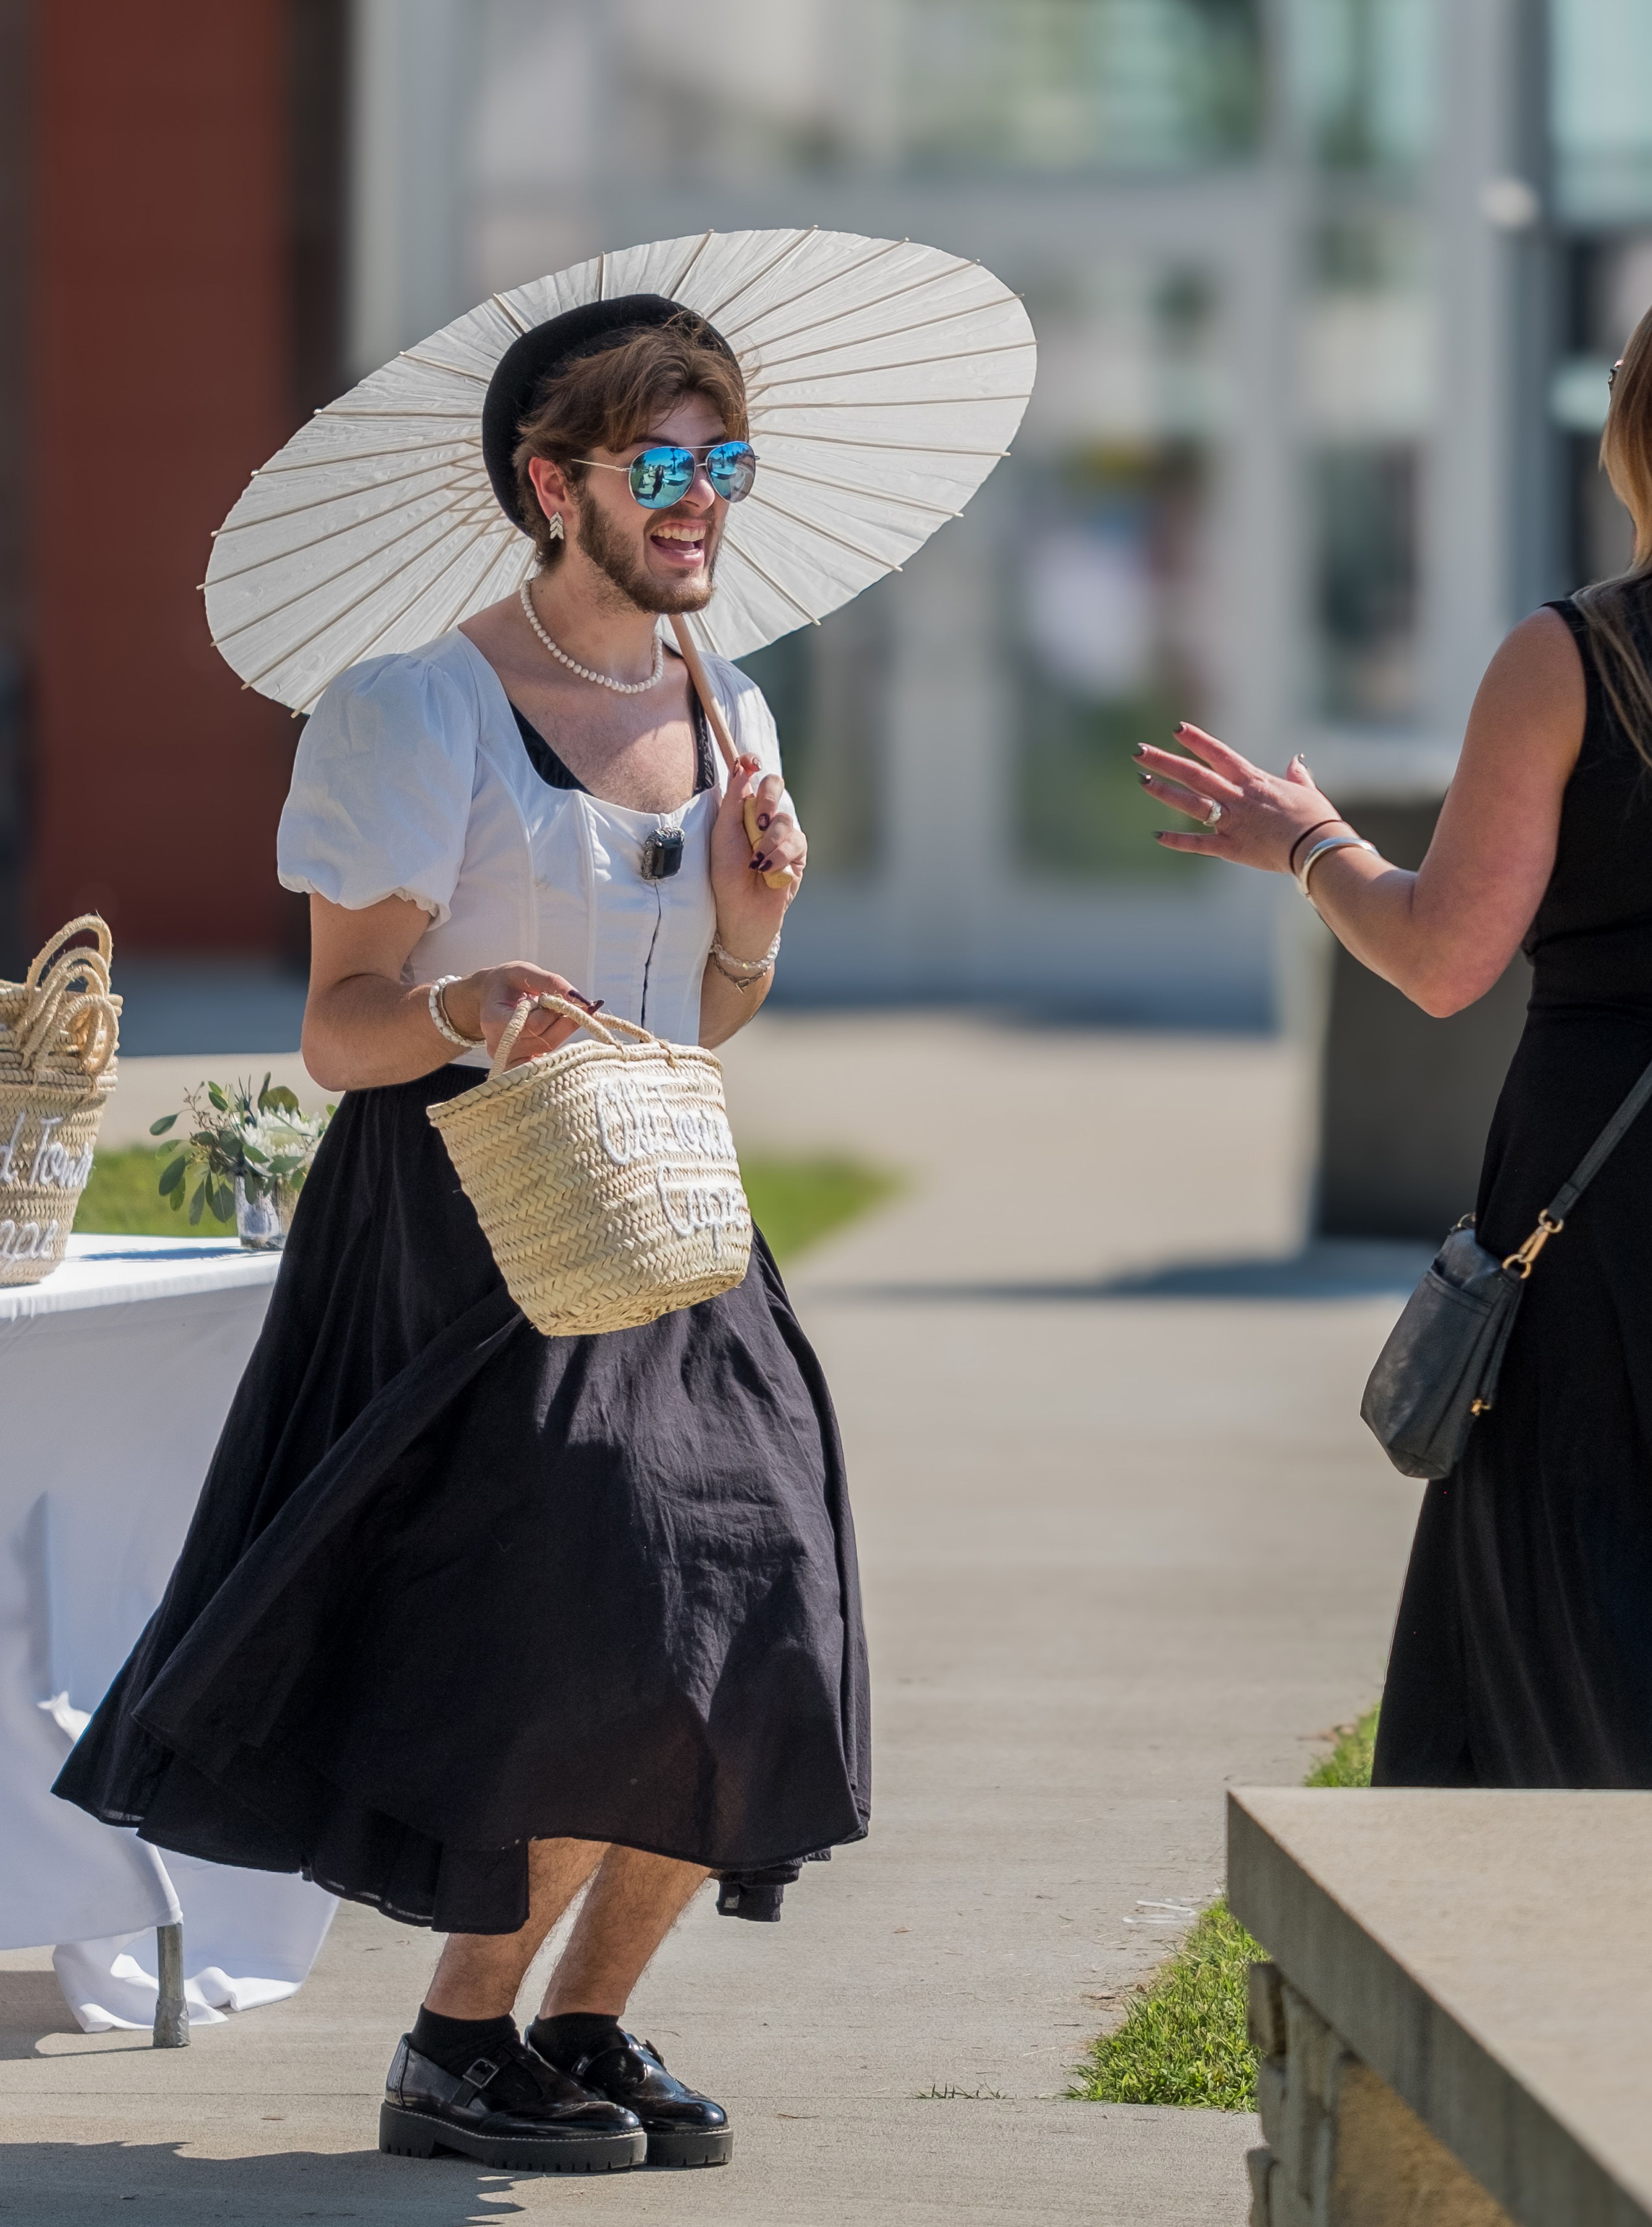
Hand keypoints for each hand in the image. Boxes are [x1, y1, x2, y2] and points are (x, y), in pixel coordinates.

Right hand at [447, 963, 598, 1069]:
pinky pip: (546, 1060)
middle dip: (564, 1021)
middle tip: (575, 1005)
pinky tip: (561, 1026)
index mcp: (494, 1020)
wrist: (489, 997)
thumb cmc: (505, 982)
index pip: (534, 1025)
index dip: (555, 1012)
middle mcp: (499, 1044)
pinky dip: (558, 1041)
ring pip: (549, 1049)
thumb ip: (551, 982)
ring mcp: (508, 1058)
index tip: (565, 998)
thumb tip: (580, 999)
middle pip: (545, 1040)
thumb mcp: (523, 972)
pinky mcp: (518, 1064)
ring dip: (563, 1029)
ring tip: (562, 1011)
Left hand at [711, 756, 804, 959]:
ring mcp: (782, 836)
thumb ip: (733, 801)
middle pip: (775, 785)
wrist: (740, 911)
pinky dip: (781, 855)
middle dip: (766, 800)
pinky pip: (797, 842)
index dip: (752, 764)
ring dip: (770, 840)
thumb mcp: (722, 834)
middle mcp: (764, 818)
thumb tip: (743, 768)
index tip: (750, 762)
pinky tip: (769, 869)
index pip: (752, 777)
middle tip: (757, 821)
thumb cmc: (725, 876)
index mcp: (742, 810)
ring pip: (786, 818)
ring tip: (757, 861)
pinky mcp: (797, 855)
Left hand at [1135, 726, 1350, 871]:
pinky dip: (1178, 840)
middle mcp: (1237, 797)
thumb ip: (1296, 776)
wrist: (1316, 846)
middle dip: (1165, 761)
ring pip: (1191, 803)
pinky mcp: (1230, 847)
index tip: (1176, 729)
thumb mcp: (1307, 791)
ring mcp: (1231, 821)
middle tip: (1139, 751)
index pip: (1219, 754)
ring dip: (1165, 792)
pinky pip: (1199, 844)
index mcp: (1253, 780)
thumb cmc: (1315, 818)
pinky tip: (1158, 836)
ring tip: (1143, 781)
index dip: (1196, 740)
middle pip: (1194, 774)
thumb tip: (1296, 762)